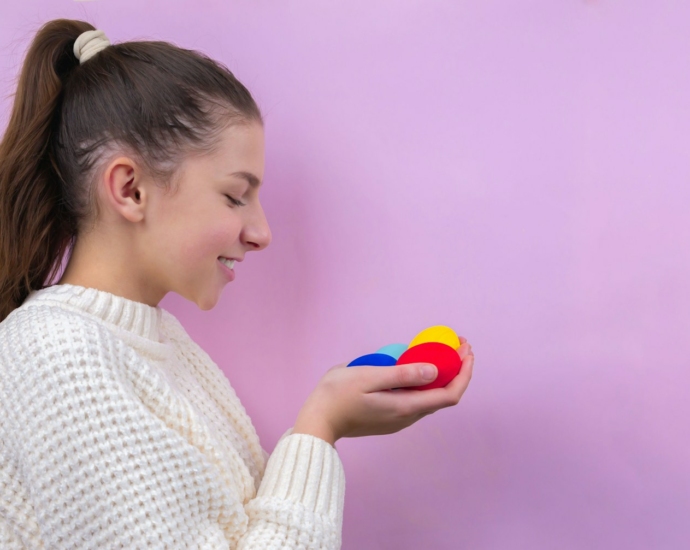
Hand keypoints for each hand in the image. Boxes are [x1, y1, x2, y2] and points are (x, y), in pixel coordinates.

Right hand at [292, 338, 473, 445]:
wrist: (316, 421)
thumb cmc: (337, 395)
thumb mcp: (368, 377)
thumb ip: (402, 374)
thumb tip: (434, 370)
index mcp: (406, 407)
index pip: (450, 394)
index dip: (464, 373)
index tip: (467, 351)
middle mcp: (407, 417)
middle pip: (443, 395)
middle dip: (455, 369)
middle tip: (457, 344)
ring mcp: (398, 419)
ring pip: (430, 397)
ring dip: (441, 374)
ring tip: (441, 350)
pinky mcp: (389, 417)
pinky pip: (416, 398)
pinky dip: (425, 381)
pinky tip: (417, 365)